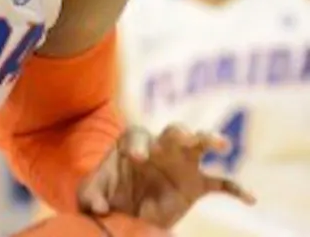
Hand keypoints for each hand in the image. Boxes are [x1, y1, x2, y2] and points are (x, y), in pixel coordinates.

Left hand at [78, 125, 253, 226]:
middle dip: (177, 132)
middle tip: (181, 136)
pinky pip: (221, 184)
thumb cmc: (106, 194)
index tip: (137, 158)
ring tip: (220, 143)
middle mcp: (160, 148)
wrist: (124, 209)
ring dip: (208, 140)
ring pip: (199, 146)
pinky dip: (236, 189)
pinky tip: (251, 199)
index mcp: (132, 144)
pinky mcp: (197, 185)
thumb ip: (92, 197)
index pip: (136, 135)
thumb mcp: (91, 195)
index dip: (138, 144)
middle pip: (172, 132)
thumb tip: (99, 208)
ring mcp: (181, 164)